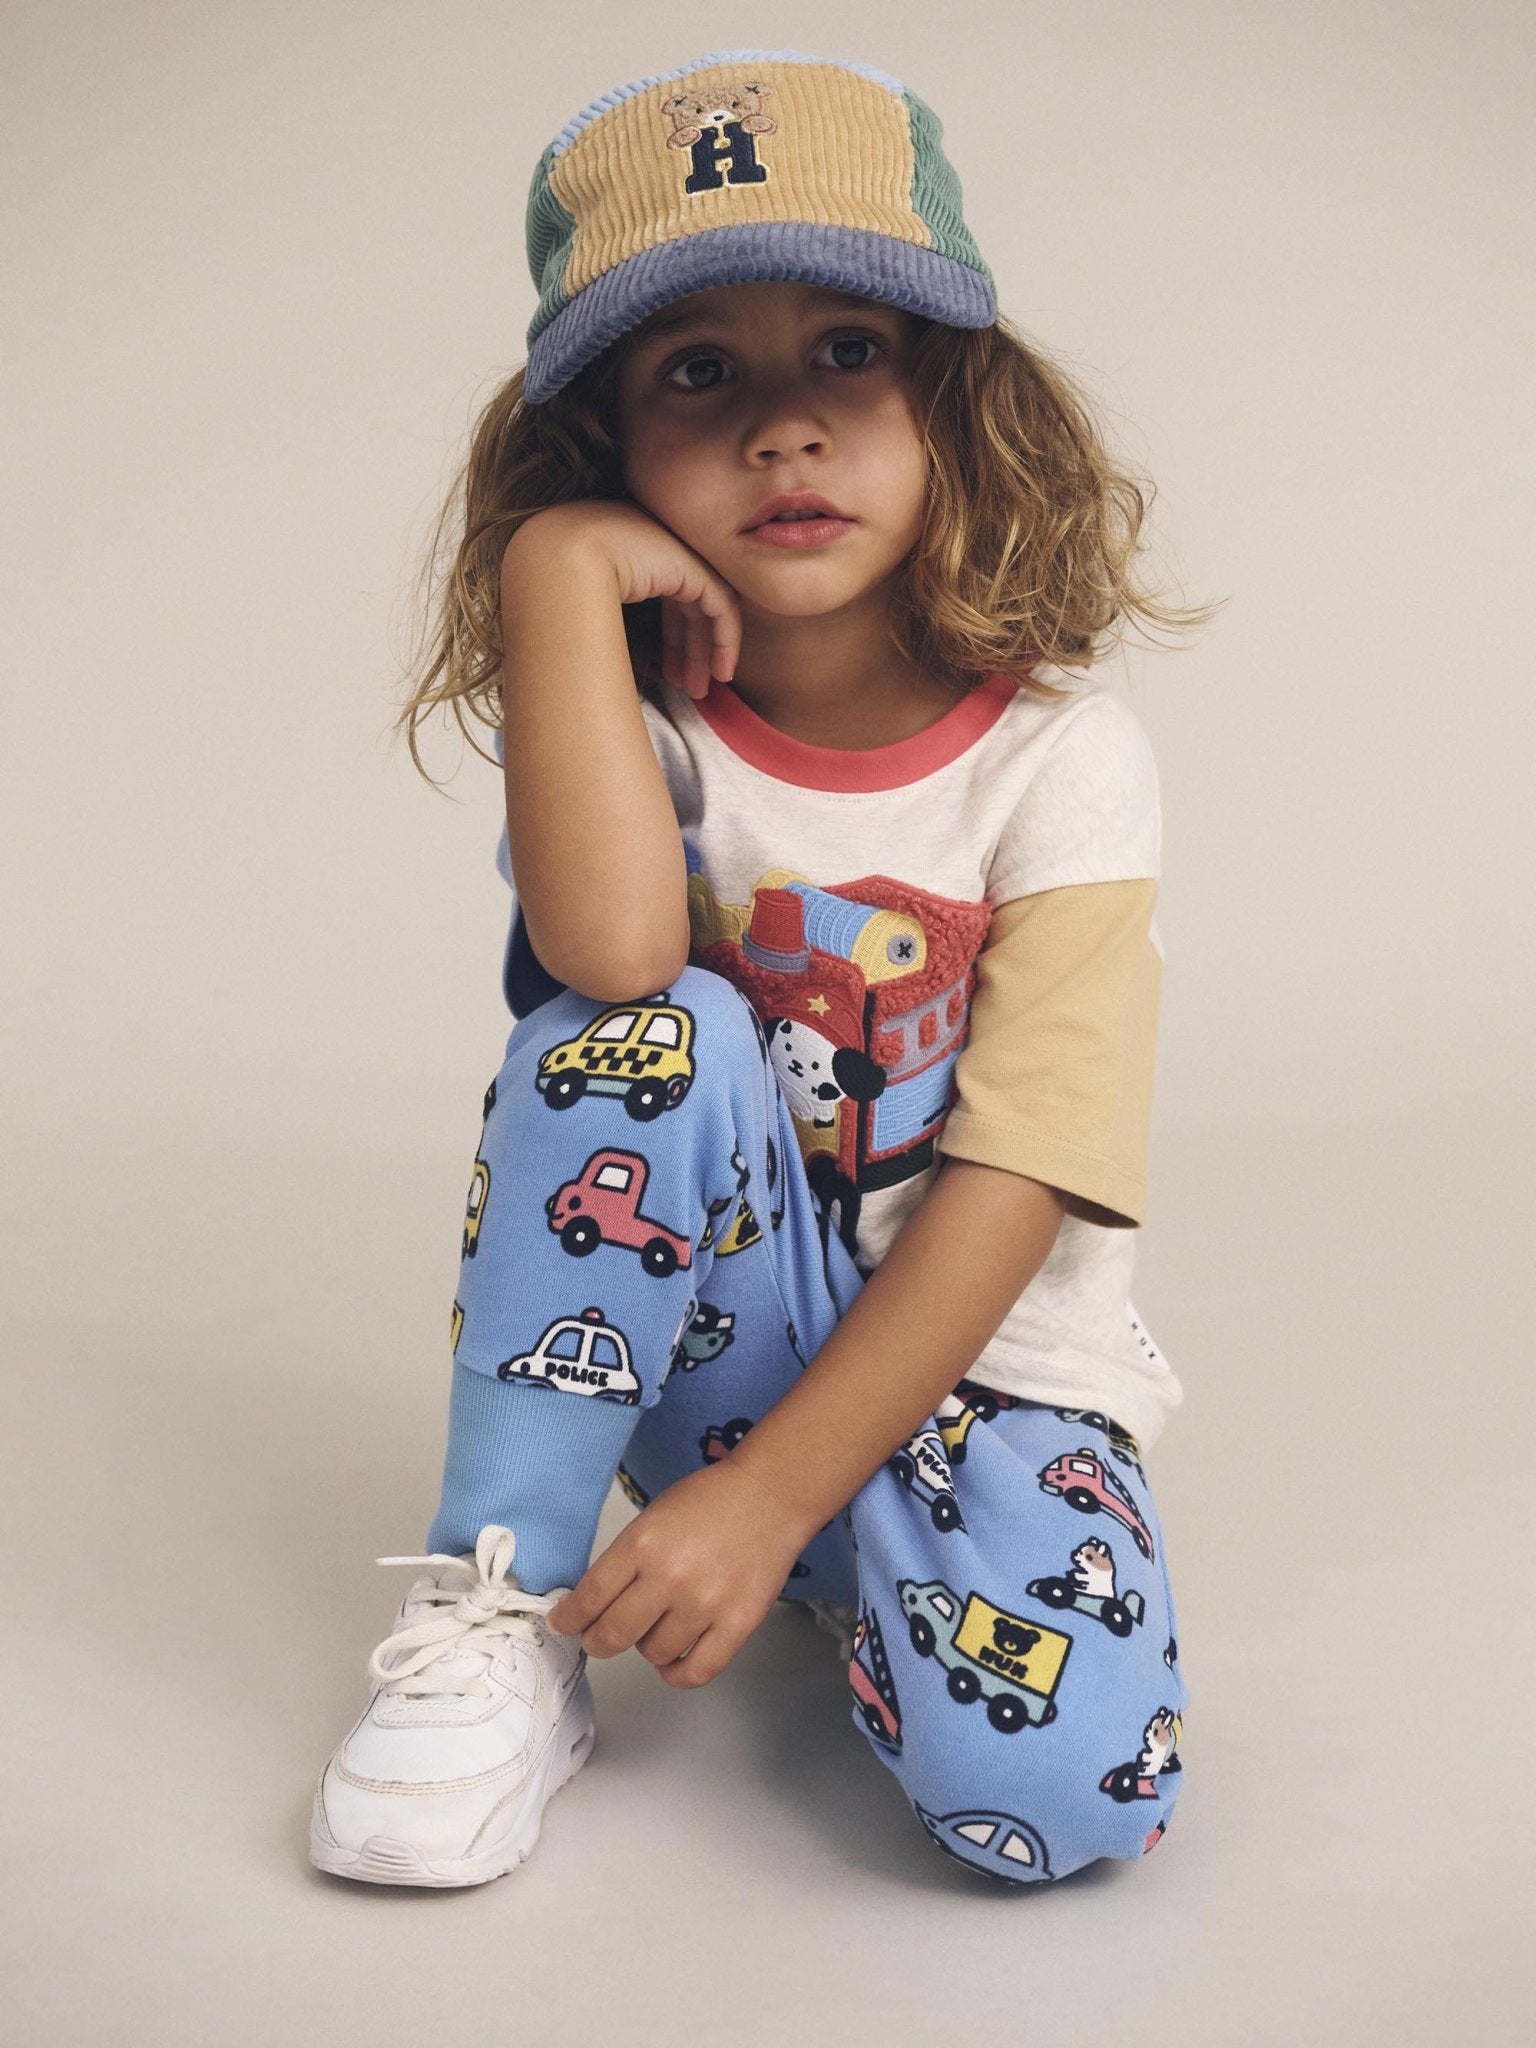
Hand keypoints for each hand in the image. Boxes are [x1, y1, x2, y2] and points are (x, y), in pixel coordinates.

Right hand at [510, 500, 740, 700]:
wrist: (553, 563)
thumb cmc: (549, 592)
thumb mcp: (575, 602)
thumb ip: (596, 613)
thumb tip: (600, 652)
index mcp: (622, 545)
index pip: (658, 593)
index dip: (668, 638)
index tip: (667, 675)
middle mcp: (650, 541)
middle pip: (681, 602)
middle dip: (687, 649)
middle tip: (689, 688)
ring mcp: (671, 548)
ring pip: (703, 606)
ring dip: (704, 652)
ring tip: (699, 690)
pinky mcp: (691, 563)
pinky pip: (719, 605)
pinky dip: (725, 640)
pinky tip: (721, 672)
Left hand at [544, 1457, 810, 1686]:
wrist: (771, 1494)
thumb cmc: (712, 1499)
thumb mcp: (654, 1516)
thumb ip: (625, 1559)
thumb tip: (593, 1603)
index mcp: (643, 1543)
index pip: (590, 1597)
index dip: (569, 1618)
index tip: (562, 1624)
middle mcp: (670, 1577)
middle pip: (612, 1634)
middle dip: (597, 1641)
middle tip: (599, 1637)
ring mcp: (705, 1604)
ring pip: (652, 1654)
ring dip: (645, 1647)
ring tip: (657, 1627)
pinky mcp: (737, 1624)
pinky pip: (695, 1672)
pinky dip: (676, 1674)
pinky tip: (672, 1661)